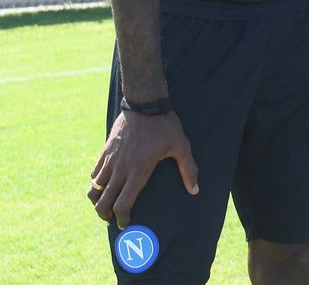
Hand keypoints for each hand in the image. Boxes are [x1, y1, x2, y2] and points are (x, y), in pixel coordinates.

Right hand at [87, 110, 198, 228]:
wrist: (144, 103)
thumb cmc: (165, 125)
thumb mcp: (181, 146)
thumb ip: (189, 169)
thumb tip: (194, 190)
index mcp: (138, 171)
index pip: (123, 204)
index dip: (123, 218)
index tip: (125, 224)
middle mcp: (120, 169)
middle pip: (103, 202)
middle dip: (105, 215)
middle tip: (113, 218)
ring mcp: (110, 160)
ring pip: (94, 189)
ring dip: (97, 201)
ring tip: (106, 205)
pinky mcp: (105, 151)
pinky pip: (94, 173)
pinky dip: (95, 183)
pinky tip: (104, 184)